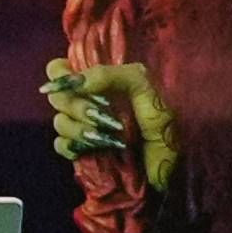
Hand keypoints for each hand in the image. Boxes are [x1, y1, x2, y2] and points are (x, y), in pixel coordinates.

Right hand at [43, 60, 176, 195]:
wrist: (174, 163)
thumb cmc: (165, 120)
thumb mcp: (143, 86)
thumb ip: (108, 75)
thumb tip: (73, 82)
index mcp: (101, 81)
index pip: (61, 69)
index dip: (60, 76)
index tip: (74, 87)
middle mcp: (89, 101)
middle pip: (57, 97)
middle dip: (76, 106)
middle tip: (102, 115)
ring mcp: (86, 128)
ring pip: (59, 122)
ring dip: (79, 129)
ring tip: (105, 137)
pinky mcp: (85, 153)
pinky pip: (61, 146)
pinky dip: (73, 147)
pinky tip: (93, 148)